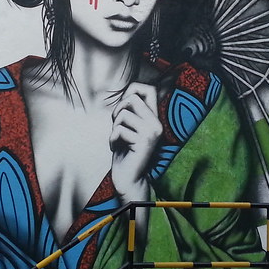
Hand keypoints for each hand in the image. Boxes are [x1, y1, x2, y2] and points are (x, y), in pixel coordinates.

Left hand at [109, 82, 161, 203]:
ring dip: (114, 128)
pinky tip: (117, 149)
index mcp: (154, 118)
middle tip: (116, 126)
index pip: (149, 89)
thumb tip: (128, 92)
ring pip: (123, 115)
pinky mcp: (144, 142)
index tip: (123, 105)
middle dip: (117, 110)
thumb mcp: (128, 127)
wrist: (129, 179)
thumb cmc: (125, 153)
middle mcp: (156, 124)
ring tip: (118, 140)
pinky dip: (112, 140)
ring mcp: (151, 133)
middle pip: (132, 98)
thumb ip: (129, 111)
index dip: (133, 89)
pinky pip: (119, 131)